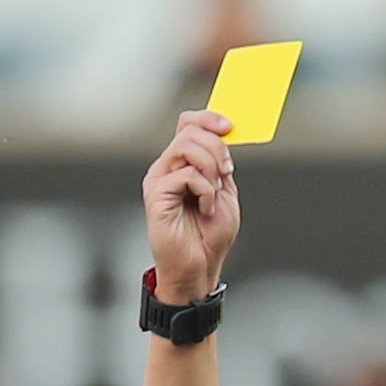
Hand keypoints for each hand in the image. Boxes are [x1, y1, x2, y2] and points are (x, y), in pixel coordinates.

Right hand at [142, 110, 239, 303]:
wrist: (198, 267)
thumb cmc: (209, 236)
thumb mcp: (224, 192)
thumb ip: (221, 165)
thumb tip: (224, 136)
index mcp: (183, 164)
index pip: (188, 124)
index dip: (209, 118)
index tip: (230, 127)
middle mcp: (167, 167)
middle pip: (190, 130)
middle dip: (217, 148)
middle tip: (226, 173)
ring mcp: (159, 179)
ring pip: (187, 146)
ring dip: (211, 167)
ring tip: (214, 193)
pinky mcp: (156, 193)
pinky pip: (186, 173)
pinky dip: (205, 189)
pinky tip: (205, 208)